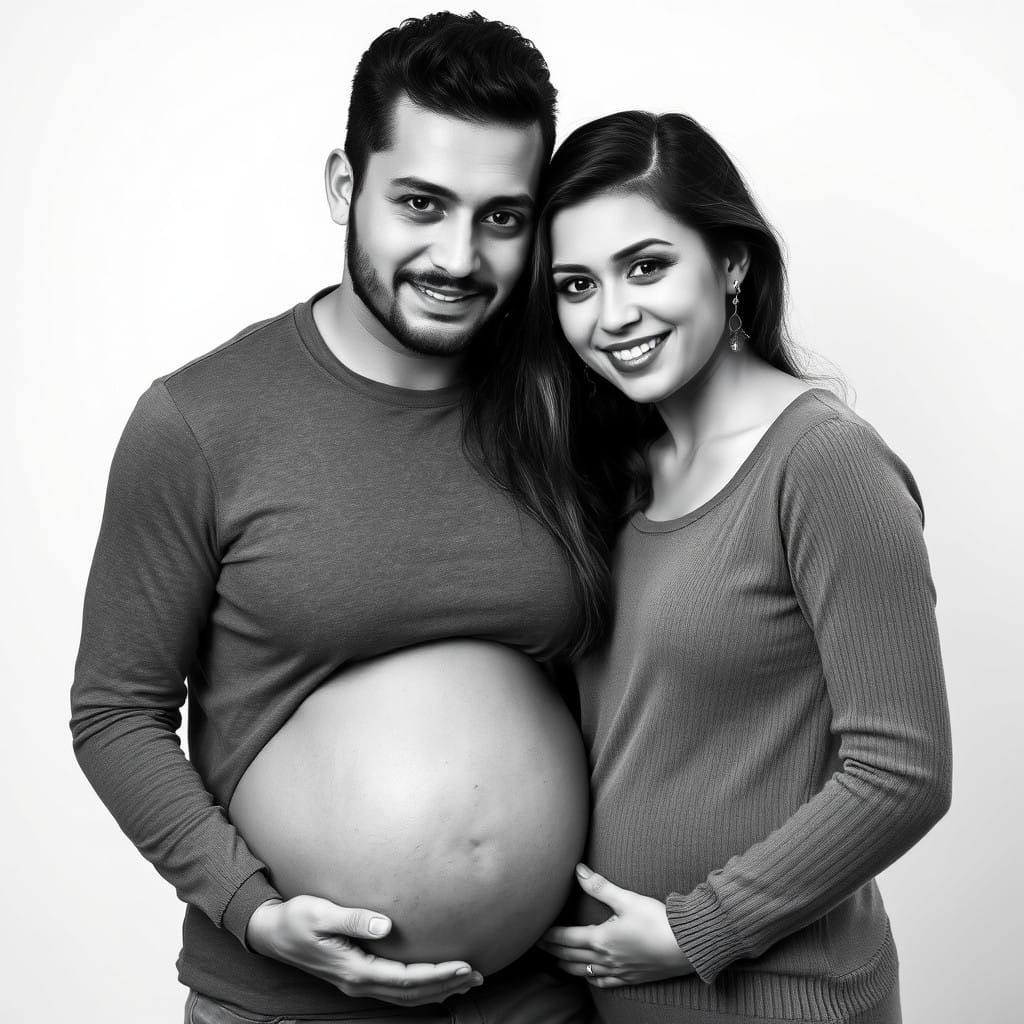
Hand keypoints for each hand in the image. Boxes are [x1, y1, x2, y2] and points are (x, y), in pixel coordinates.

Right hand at [246, 896, 482, 1005]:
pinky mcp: (356, 975)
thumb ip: (353, 919)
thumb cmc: (296, 918)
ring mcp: (357, 982)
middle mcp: (358, 982)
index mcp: (354, 969)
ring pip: (405, 995)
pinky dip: (419, 988)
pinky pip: (395, 989)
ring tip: (466, 981)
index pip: (405, 978)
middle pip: (411, 993)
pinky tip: (433, 981)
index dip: (437, 974)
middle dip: (446, 985)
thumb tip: (385, 925)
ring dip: (436, 989)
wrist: (272, 933)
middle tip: (478, 975)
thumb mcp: (320, 913)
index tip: (464, 965)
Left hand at [538, 864, 693, 988]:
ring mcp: (619, 971)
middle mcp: (606, 958)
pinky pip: (606, 983)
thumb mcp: (627, 899)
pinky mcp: (632, 977)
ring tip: (557, 962)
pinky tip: (591, 977)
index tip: (536, 933)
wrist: (686, 947)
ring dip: (568, 966)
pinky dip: (593, 979)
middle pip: (571, 955)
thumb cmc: (657, 921)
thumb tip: (578, 870)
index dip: (550, 936)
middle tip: (538, 946)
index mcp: (601, 938)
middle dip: (553, 950)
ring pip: (585, 971)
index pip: (567, 938)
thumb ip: (600, 886)